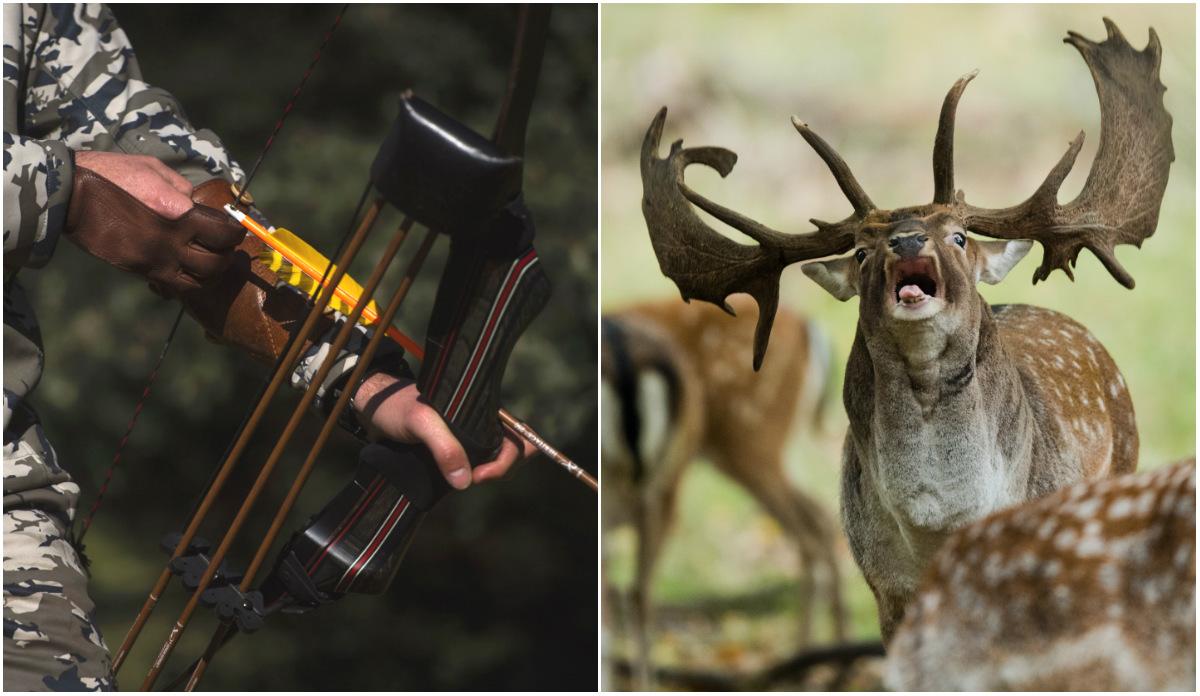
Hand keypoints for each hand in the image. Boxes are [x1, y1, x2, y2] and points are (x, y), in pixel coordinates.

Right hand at [65, 153, 243, 294]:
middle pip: (217, 263)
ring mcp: (155, 260)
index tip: (235, 227)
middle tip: (224, 247)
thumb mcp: (155, 170)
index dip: (235, 232)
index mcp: (180, 214)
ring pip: (198, 282)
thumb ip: (182, 189)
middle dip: (226, 256)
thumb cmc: (113, 174)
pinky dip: (185, 282)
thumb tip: (197, 204)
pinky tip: (183, 267)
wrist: (71, 195)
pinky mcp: (139, 269)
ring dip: (208, 274)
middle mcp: (172, 242)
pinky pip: (173, 286)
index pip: (224, 233)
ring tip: (206, 260)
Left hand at [353, 372, 534, 489]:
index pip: (519, 433)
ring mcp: (468, 437)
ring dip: (486, 473)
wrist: (370, 409)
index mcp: (482, 409)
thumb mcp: (420, 422)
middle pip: (514, 449)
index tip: (482, 473)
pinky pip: (475, 465)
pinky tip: (453, 479)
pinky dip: (471, 475)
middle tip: (474, 479)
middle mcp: (481, 423)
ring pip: (495, 460)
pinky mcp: (453, 449)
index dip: (511, 457)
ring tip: (460, 479)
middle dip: (502, 468)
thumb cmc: (395, 406)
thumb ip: (444, 447)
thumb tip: (465, 481)